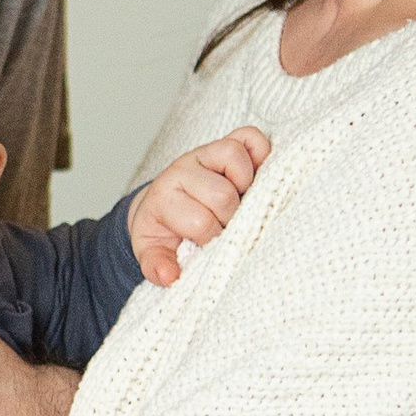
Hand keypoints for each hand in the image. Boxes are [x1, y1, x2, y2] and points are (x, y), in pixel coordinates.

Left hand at [124, 128, 268, 285]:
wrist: (163, 204)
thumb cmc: (165, 229)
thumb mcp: (153, 251)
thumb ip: (158, 266)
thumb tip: (171, 277)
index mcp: (163, 198)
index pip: (200, 222)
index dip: (212, 238)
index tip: (211, 242)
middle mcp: (182, 170)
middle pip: (223, 195)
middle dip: (232, 218)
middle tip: (229, 226)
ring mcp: (206, 153)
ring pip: (235, 157)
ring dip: (247, 186)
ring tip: (243, 204)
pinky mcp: (227, 143)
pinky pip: (252, 138)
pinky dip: (262, 157)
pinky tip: (255, 180)